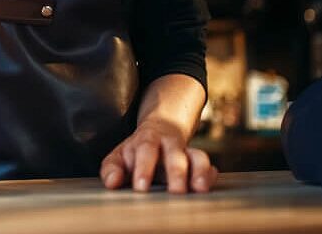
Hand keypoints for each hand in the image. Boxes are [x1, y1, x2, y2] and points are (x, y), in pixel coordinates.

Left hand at [100, 117, 217, 193]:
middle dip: (177, 173)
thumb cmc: (136, 151)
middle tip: (176, 192)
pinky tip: (207, 185)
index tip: (141, 187)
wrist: (160, 129)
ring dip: (200, 172)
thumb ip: (112, 169)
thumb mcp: (119, 156)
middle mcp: (169, 145)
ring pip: (197, 156)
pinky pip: (208, 166)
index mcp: (146, 140)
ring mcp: (185, 152)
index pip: (145, 150)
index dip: (144, 167)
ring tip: (199, 188)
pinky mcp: (198, 162)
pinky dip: (210, 175)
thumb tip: (112, 182)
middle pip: (174, 154)